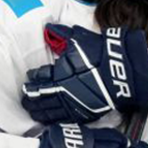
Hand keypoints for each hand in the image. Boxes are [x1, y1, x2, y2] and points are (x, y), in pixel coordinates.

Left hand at [22, 24, 147, 123]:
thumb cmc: (101, 53)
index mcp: (58, 72)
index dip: (32, 80)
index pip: (39, 78)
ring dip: (38, 111)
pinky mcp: (83, 113)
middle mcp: (61, 90)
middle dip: (31, 98)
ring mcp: (72, 103)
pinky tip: (47, 120)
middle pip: (40, 97)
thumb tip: (49, 27)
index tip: (29, 80)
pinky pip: (63, 118)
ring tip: (32, 111)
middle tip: (24, 99)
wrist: (122, 72)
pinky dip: (52, 119)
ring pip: (49, 110)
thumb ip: (62, 34)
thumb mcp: (79, 39)